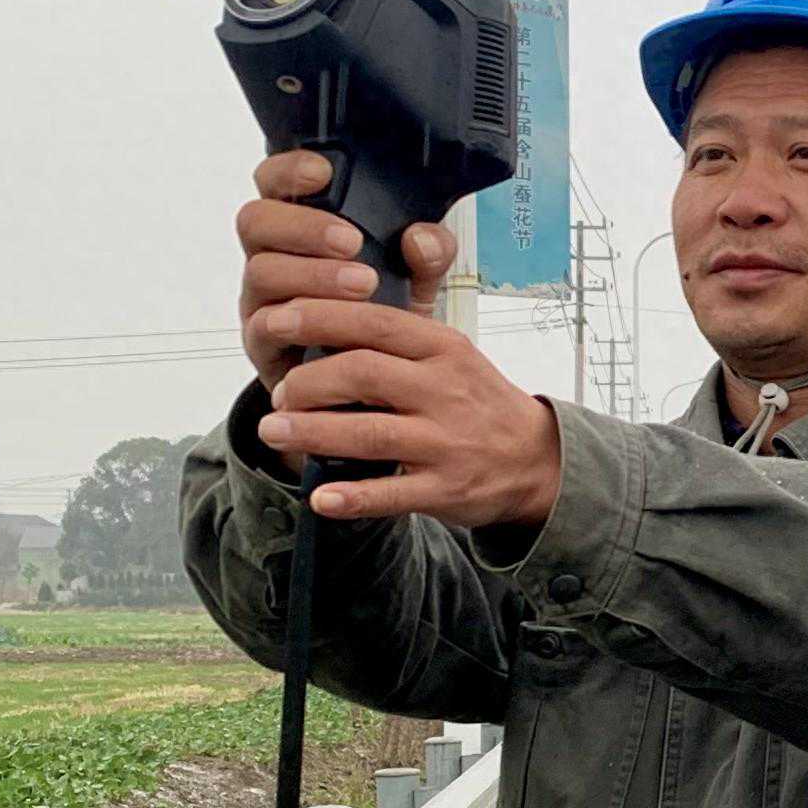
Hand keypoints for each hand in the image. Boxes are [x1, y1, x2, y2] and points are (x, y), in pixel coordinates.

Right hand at [233, 149, 459, 392]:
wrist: (371, 386)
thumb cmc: (382, 318)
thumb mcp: (418, 282)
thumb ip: (428, 256)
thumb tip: (421, 238)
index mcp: (301, 228)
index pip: (275, 183)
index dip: (289, 170)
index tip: (323, 172)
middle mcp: (272, 256)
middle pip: (256, 220)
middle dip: (303, 226)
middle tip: (352, 242)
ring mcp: (262, 299)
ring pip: (260, 271)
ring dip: (312, 274)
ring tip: (363, 285)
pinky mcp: (262, 343)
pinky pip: (262, 327)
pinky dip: (298, 323)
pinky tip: (332, 327)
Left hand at [240, 151, 559, 529]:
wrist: (535, 459)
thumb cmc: (474, 400)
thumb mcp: (450, 352)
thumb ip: (395, 334)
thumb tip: (321, 310)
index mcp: (443, 348)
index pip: (375, 323)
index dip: (320, 317)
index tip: (279, 318)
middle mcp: (446, 391)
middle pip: (363, 373)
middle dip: (308, 381)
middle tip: (279, 391)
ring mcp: (447, 443)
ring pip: (370, 433)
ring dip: (312, 432)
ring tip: (273, 430)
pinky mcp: (446, 489)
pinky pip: (392, 494)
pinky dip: (353, 497)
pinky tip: (319, 497)